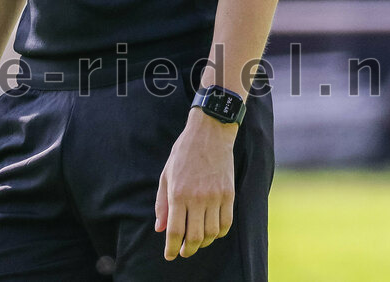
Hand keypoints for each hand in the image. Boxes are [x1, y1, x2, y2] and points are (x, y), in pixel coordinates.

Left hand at [155, 109, 236, 259]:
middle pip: (195, 237)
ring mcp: (215, 197)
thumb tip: (160, 229)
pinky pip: (226, 224)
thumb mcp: (166, 174)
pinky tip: (212, 231)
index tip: (170, 256)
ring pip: (212, 234)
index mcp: (178, 193)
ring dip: (204, 243)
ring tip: (197, 241)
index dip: (172, 248)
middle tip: (184, 252)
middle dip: (188, 249)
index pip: (175, 231)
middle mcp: (197, 198)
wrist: (209, 133)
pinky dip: (219, 233)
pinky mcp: (229, 195)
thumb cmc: (183, 153)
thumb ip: (162, 203)